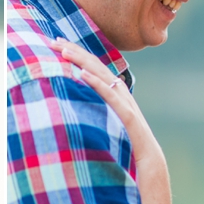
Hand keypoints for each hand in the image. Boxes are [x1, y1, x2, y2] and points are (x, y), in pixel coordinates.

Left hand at [52, 39, 159, 166]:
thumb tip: (76, 101)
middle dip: (74, 51)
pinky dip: (96, 82)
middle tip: (53, 40)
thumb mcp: (108, 121)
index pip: (93, 66)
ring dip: (82, 61)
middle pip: (95, 65)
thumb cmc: (127, 144)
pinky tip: (82, 73)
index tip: (57, 43)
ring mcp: (124, 102)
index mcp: (115, 92)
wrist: (149, 162)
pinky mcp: (126, 115)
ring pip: (101, 75)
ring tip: (64, 51)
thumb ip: (97, 109)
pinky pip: (109, 95)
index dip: (77, 53)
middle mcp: (120, 92)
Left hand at [52, 39, 181, 203]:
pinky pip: (124, 118)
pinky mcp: (150, 159)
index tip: (62, 62)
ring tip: (61, 49)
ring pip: (118, 99)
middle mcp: (145, 149)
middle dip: (85, 65)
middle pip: (113, 94)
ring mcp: (150, 152)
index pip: (110, 108)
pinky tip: (79, 74)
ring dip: (89, 70)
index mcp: (134, 157)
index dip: (88, 81)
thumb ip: (88, 188)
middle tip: (55, 43)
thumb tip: (56, 184)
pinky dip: (103, 93)